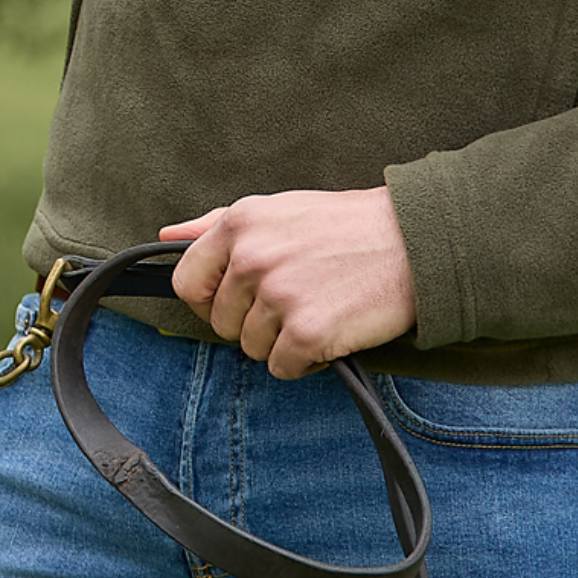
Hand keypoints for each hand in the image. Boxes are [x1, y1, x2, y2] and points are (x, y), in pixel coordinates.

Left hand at [161, 188, 416, 379]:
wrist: (410, 241)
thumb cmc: (342, 225)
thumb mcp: (273, 209)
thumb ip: (214, 225)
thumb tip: (166, 235)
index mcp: (238, 224)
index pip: (186, 282)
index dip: (209, 300)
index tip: (237, 300)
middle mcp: (252, 258)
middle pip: (222, 323)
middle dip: (253, 321)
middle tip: (294, 298)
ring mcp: (279, 296)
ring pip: (252, 348)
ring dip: (281, 341)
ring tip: (316, 307)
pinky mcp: (308, 332)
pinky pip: (282, 368)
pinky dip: (304, 360)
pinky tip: (329, 330)